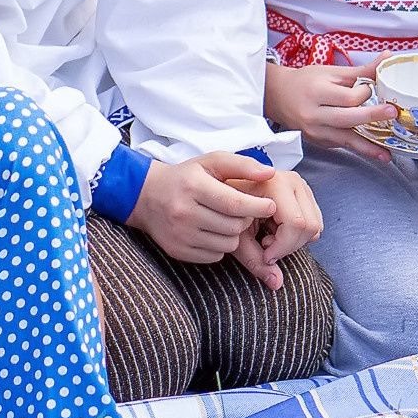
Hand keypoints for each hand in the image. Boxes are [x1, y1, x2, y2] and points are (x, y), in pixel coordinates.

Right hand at [125, 151, 280, 265]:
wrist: (147, 196)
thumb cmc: (186, 177)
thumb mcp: (211, 162)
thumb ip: (242, 165)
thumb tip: (270, 172)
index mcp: (193, 186)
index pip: (233, 203)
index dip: (257, 207)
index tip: (270, 206)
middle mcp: (183, 212)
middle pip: (233, 226)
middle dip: (246, 220)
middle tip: (243, 210)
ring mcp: (179, 234)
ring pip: (227, 244)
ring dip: (235, 234)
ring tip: (227, 219)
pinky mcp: (177, 251)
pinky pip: (215, 256)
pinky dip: (220, 245)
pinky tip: (213, 231)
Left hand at [226, 168, 322, 289]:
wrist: (224, 192)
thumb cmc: (226, 213)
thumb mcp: (237, 238)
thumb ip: (255, 261)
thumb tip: (277, 284)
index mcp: (273, 184)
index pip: (296, 223)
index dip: (282, 247)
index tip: (265, 255)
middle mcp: (291, 180)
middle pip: (308, 226)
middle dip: (289, 245)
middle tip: (266, 246)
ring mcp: (300, 185)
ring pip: (315, 226)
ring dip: (294, 240)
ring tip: (269, 236)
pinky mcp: (305, 193)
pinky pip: (316, 223)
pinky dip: (300, 234)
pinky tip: (277, 230)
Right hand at [264, 61, 396, 161]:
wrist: (279, 97)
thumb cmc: (307, 81)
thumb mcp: (332, 72)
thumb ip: (362, 70)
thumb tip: (388, 57)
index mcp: (316, 92)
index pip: (347, 97)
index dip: (364, 93)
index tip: (370, 88)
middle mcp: (313, 115)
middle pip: (347, 119)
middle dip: (372, 117)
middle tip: (392, 114)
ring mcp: (315, 131)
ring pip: (345, 139)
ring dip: (368, 147)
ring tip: (386, 154)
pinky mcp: (318, 141)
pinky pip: (341, 145)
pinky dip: (358, 147)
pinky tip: (374, 150)